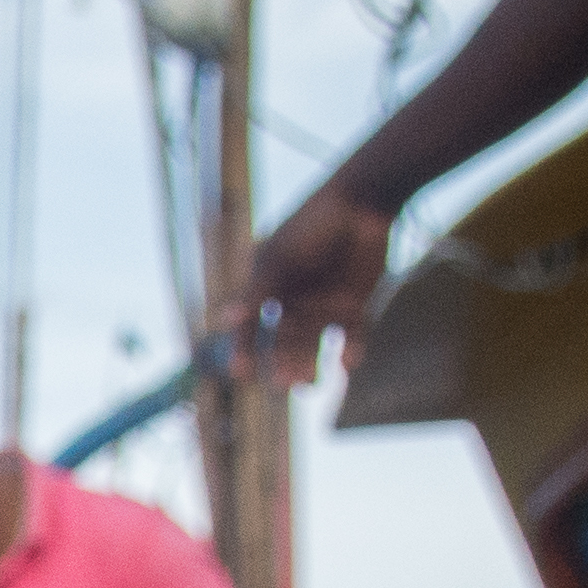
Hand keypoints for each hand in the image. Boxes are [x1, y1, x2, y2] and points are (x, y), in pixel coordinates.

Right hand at [240, 181, 399, 384]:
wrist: (363, 202)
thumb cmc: (312, 225)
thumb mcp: (279, 259)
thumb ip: (257, 291)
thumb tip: (224, 319)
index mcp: (271, 287)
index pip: (253, 325)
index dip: (244, 349)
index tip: (240, 372)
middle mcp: (296, 300)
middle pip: (285, 341)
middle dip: (283, 363)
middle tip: (283, 385)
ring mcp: (326, 304)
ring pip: (315, 344)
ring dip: (311, 364)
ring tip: (309, 385)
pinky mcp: (356, 305)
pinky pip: (351, 336)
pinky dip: (350, 351)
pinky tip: (347, 365)